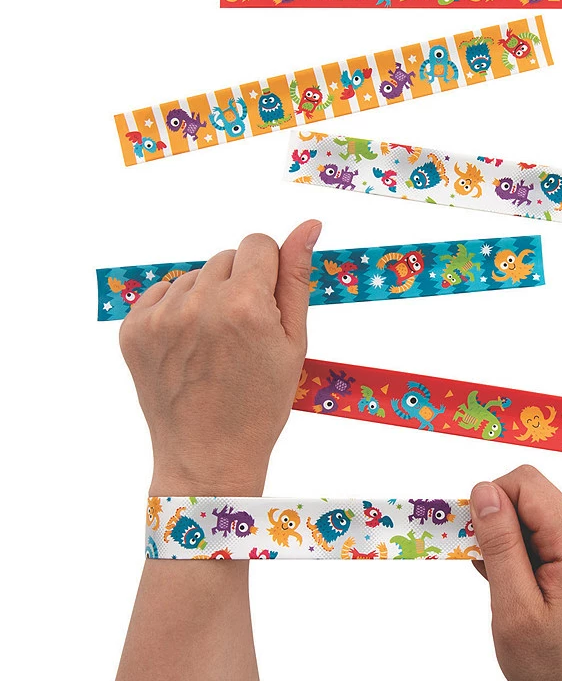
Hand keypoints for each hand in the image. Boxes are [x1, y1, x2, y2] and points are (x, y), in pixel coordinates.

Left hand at [119, 223, 321, 496]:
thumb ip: (297, 277)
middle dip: (239, 283)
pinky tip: (190, 346)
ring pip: (194, 276)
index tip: (267, 304)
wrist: (208, 454)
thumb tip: (308, 226)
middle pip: (225, 257)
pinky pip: (163, 294)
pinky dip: (178, 311)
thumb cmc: (260, 403)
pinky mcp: (133, 330)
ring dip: (208, 298)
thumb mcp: (292, 341)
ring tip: (214, 344)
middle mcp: (198, 304)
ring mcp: (160, 317)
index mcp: (245, 304)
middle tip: (242, 332)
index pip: (257, 243)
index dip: (268, 271)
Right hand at [470, 465, 561, 680]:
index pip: (527, 484)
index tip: (476, 539)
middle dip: (499, 523)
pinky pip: (546, 530)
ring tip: (506, 584)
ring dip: (510, 540)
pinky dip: (523, 550)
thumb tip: (484, 491)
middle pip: (532, 496)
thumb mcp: (513, 608)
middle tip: (487, 567)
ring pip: (536, 513)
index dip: (492, 501)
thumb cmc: (548, 665)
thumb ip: (500, 544)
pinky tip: (518, 583)